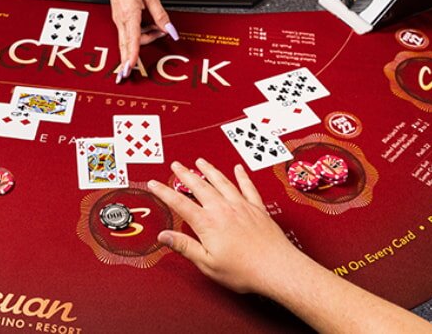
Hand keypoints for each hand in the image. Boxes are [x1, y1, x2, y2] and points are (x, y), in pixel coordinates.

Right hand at [107, 0, 178, 83]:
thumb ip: (161, 15)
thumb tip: (170, 31)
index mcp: (130, 15)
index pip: (132, 40)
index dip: (131, 56)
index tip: (129, 68)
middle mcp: (121, 20)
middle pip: (126, 45)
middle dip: (126, 61)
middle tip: (126, 74)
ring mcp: (119, 20)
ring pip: (129, 39)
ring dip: (144, 39)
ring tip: (158, 29)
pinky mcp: (119, 19)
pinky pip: (128, 32)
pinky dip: (139, 34)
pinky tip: (149, 27)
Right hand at [148, 159, 305, 294]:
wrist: (277, 268)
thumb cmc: (244, 270)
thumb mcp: (207, 263)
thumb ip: (185, 246)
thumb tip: (164, 236)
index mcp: (208, 223)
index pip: (180, 203)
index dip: (165, 192)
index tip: (154, 184)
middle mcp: (223, 209)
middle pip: (200, 186)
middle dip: (185, 174)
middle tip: (176, 165)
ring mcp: (241, 206)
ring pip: (222, 182)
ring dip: (209, 170)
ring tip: (200, 161)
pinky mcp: (257, 209)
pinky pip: (248, 187)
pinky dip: (242, 176)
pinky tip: (238, 169)